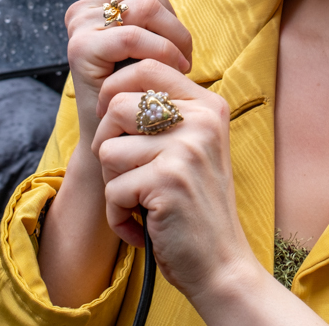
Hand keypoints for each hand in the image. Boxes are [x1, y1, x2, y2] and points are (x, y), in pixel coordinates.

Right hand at [66, 0, 192, 153]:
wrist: (123, 134)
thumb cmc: (143, 84)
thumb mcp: (151, 36)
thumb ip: (148, 4)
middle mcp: (85, 8)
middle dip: (172, 14)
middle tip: (183, 50)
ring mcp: (80, 27)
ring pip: (142, 6)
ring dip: (174, 36)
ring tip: (182, 63)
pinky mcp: (81, 49)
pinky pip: (133, 36)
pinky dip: (162, 52)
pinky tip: (173, 70)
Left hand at [93, 59, 255, 302]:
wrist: (221, 262)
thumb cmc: (196, 203)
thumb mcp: (193, 146)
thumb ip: (166, 114)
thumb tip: (111, 89)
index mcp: (208, 105)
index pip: (148, 66)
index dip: (116, 89)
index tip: (116, 122)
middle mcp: (201, 119)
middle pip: (118, 105)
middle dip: (107, 143)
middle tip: (126, 172)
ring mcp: (186, 148)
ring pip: (108, 148)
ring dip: (111, 182)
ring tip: (137, 198)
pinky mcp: (168, 181)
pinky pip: (112, 188)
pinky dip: (117, 214)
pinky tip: (141, 225)